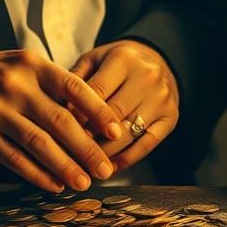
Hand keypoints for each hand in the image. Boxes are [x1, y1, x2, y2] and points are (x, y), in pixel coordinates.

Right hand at [0, 48, 121, 192]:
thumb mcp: (23, 66)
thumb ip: (53, 85)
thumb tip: (93, 116)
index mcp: (32, 65)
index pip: (74, 87)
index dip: (98, 111)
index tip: (116, 131)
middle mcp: (15, 86)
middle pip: (61, 121)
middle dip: (87, 148)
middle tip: (105, 168)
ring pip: (40, 144)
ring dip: (66, 166)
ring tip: (84, 182)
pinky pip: (14, 159)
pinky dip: (37, 174)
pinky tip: (55, 184)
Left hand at [71, 40, 179, 172]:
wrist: (157, 59)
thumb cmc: (118, 63)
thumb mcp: (95, 59)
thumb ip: (75, 78)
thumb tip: (56, 108)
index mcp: (124, 60)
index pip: (95, 92)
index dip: (75, 114)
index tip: (58, 132)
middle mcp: (147, 78)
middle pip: (112, 115)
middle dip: (87, 137)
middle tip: (68, 153)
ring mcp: (161, 99)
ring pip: (128, 133)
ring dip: (104, 154)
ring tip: (84, 165)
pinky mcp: (170, 117)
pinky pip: (147, 144)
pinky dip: (127, 160)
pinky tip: (110, 167)